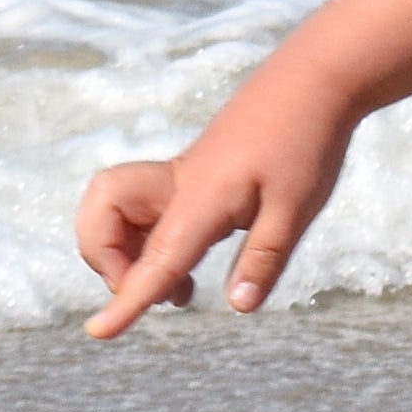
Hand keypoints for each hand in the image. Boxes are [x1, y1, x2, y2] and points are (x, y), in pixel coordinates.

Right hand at [77, 86, 347, 337]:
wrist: (314, 78)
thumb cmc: (308, 141)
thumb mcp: (298, 207)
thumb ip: (265, 258)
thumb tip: (238, 307)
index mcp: (201, 199)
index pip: (156, 260)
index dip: (127, 300)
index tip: (97, 333)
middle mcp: (176, 186)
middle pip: (101, 217)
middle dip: (108, 261)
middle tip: (167, 290)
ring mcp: (178, 177)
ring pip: (113, 211)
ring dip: (124, 252)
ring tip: (181, 284)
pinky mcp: (187, 175)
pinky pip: (141, 210)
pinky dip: (147, 239)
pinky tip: (190, 259)